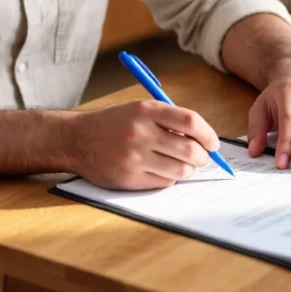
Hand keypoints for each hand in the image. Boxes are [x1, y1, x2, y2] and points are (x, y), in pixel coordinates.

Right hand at [70, 100, 220, 189]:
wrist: (76, 139)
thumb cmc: (113, 123)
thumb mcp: (138, 109)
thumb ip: (168, 120)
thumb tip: (203, 138)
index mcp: (146, 110)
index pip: (190, 121)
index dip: (208, 134)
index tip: (213, 143)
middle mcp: (141, 132)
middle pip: (190, 149)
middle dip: (203, 157)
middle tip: (202, 158)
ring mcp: (134, 157)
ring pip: (181, 169)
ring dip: (188, 170)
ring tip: (182, 165)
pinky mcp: (129, 178)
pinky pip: (164, 182)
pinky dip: (170, 178)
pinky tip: (161, 170)